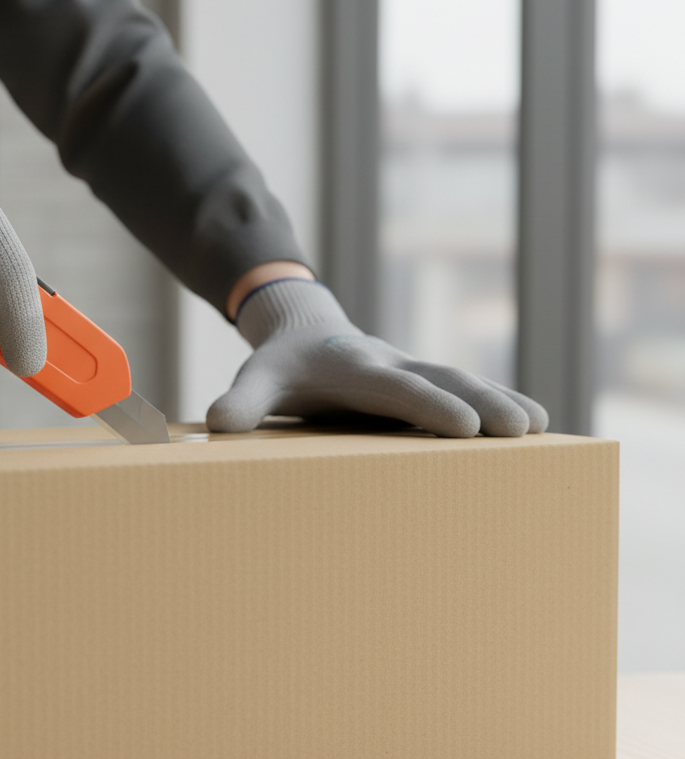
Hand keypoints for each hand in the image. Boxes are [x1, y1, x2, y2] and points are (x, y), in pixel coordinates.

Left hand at [207, 279, 547, 437]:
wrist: (301, 329)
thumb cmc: (282, 364)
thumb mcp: (260, 380)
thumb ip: (242, 400)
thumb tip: (217, 426)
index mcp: (354, 366)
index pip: (396, 387)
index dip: (430, 404)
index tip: (465, 425)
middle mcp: (391, 363)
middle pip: (442, 377)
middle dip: (482, 400)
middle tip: (520, 428)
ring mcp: (412, 369)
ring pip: (463, 379)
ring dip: (501, 399)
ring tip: (540, 425)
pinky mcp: (422, 380)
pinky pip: (465, 387)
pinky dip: (498, 400)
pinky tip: (533, 422)